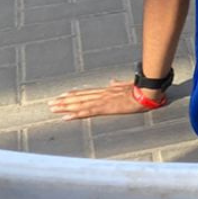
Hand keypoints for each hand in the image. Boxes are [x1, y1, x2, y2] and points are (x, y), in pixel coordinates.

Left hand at [49, 80, 163, 119]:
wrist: (147, 91)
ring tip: (53, 108)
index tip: (62, 95)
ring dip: (65, 107)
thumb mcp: (127, 85)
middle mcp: (101, 95)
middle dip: (64, 101)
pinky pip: (87, 112)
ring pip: (79, 104)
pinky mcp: (105, 108)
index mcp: (107, 90)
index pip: (86, 92)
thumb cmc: (140, 89)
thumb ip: (119, 84)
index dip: (73, 94)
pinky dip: (75, 114)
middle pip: (79, 98)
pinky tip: (65, 117)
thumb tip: (112, 81)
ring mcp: (102, 101)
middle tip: (50, 103)